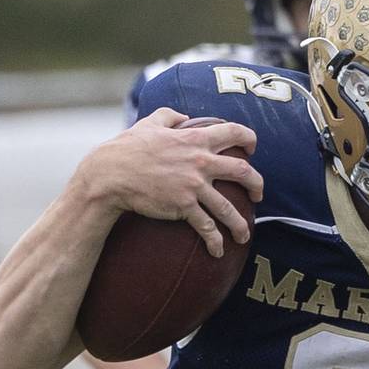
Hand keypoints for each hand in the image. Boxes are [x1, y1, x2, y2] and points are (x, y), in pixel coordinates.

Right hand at [76, 109, 264, 257]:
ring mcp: (194, 185)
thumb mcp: (149, 123)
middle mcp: (200, 161)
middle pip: (244, 172)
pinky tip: (218, 252)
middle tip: (258, 195)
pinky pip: (207, 227)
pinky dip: (215, 242)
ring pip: (230, 208)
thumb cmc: (127, 148)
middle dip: (257, 185)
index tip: (252, 150)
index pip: (234, 132)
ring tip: (244, 235)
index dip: (249, 139)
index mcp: (195, 139)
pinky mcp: (184, 206)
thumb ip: (169, 116)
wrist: (110, 174)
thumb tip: (183, 116)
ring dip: (241, 224)